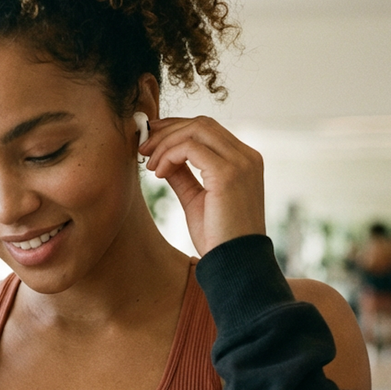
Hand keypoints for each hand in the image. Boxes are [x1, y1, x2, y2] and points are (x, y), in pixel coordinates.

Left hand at [140, 116, 265, 256]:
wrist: (235, 265)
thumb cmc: (219, 239)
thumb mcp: (196, 200)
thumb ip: (183, 176)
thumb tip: (163, 158)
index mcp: (244, 161)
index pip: (208, 130)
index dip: (176, 130)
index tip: (152, 142)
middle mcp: (247, 157)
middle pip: (201, 124)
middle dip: (167, 131)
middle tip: (143, 148)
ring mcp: (240, 163)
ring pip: (195, 130)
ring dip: (165, 142)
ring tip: (149, 163)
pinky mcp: (228, 173)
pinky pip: (190, 148)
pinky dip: (169, 155)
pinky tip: (158, 172)